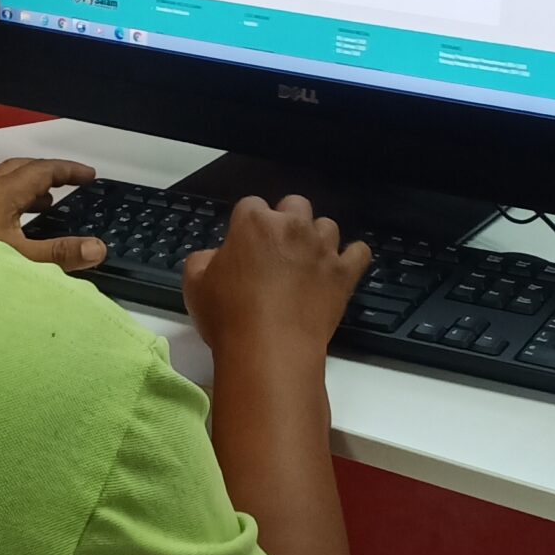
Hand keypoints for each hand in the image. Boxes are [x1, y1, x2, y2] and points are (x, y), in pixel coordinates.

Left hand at [0, 158, 106, 271]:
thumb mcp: (22, 260)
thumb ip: (60, 254)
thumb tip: (97, 247)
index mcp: (1, 193)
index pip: (42, 170)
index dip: (68, 170)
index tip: (90, 175)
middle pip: (22, 169)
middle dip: (49, 173)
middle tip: (72, 183)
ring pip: (5, 182)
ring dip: (30, 187)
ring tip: (49, 205)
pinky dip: (13, 200)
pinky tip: (17, 224)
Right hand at [183, 194, 370, 357]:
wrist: (270, 350)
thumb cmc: (228, 316)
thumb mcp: (194, 283)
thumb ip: (204, 259)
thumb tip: (217, 256)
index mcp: (254, 222)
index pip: (251, 205)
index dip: (246, 224)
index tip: (243, 245)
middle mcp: (293, 226)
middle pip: (294, 204)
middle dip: (285, 219)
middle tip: (275, 249)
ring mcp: (322, 249)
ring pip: (327, 225)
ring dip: (316, 238)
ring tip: (305, 261)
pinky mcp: (344, 274)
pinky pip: (359, 252)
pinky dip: (351, 257)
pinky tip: (339, 268)